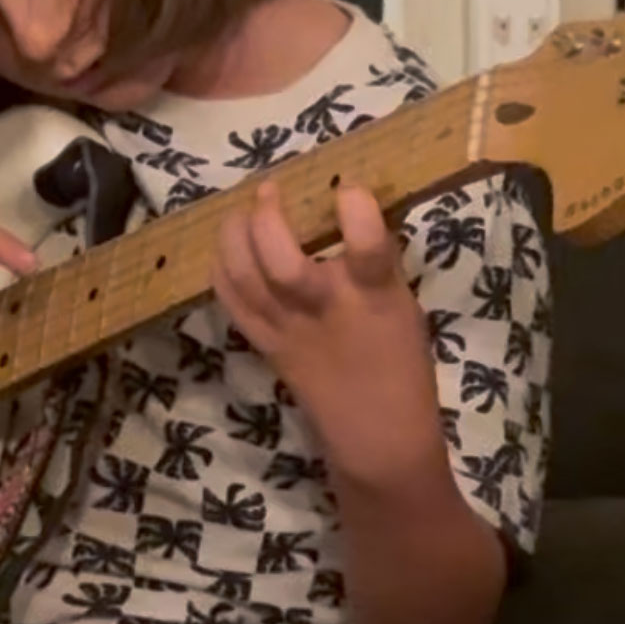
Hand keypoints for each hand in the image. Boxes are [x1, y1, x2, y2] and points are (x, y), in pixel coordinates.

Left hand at [213, 182, 444, 493]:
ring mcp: (288, 330)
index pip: (367, 245)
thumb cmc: (401, 367)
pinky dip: (222, 270)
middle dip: (268, 218)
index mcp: (374, 298)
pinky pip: (232, 302)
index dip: (356, 207)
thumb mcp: (402, 307)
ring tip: (240, 212)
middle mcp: (325, 310)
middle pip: (283, 263)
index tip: (349, 186)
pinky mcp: (265, 346)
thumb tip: (345, 210)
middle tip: (270, 189)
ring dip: (234, 236)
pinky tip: (226, 250)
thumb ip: (375, 264)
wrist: (377, 436)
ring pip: (245, 278)